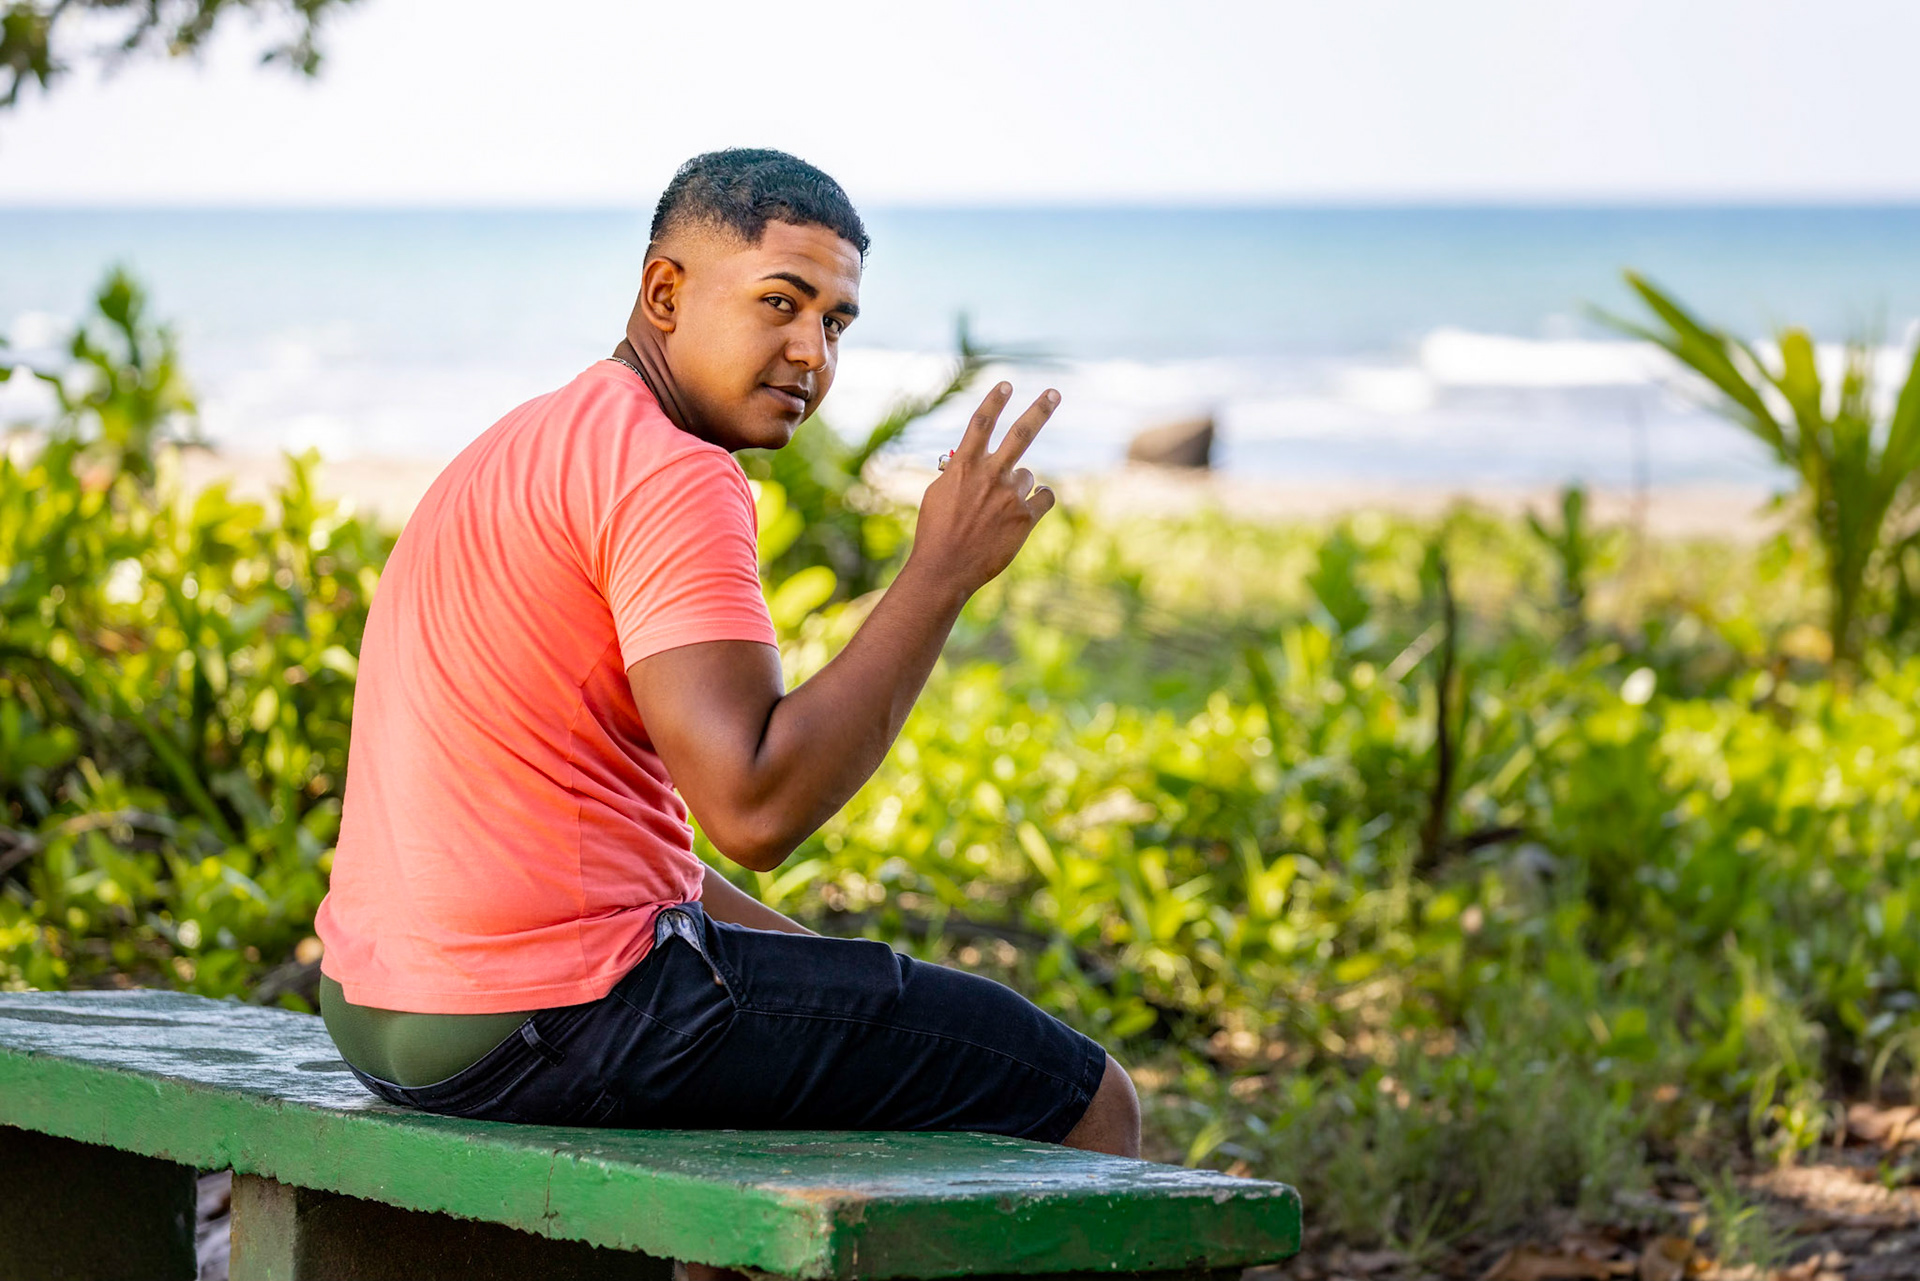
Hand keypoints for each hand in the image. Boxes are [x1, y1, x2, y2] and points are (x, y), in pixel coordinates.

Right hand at [908, 382, 1058, 596]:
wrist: (945, 568)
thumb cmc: (936, 532)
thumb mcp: (937, 494)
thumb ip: (957, 473)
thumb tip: (970, 459)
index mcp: (963, 465)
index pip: (981, 422)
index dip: (994, 400)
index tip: (1007, 384)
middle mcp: (989, 474)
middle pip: (1021, 433)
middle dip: (1040, 409)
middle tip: (1054, 393)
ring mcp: (1009, 495)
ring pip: (1026, 476)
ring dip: (1016, 487)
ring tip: (996, 512)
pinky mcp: (1024, 517)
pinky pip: (1044, 496)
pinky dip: (1039, 499)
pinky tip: (1026, 511)